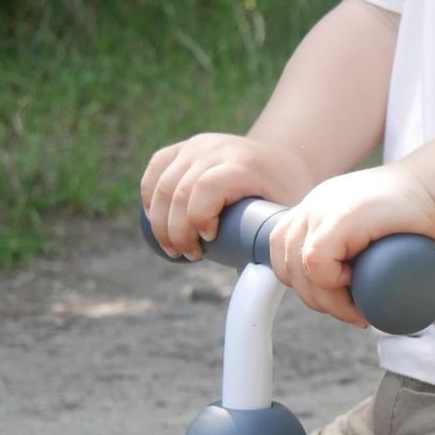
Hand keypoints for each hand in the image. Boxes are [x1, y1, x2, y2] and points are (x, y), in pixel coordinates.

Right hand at [141, 133, 309, 259]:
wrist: (280, 158)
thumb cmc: (284, 194)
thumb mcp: (283, 216)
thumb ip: (267, 248)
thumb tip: (253, 288)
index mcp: (244, 164)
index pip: (207, 187)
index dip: (198, 217)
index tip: (208, 241)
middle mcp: (218, 149)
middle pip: (180, 190)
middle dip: (176, 231)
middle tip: (189, 255)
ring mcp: (198, 145)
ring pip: (163, 183)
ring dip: (159, 221)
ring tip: (173, 248)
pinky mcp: (185, 146)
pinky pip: (156, 167)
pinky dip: (150, 195)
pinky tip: (153, 219)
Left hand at [269, 164, 434, 327]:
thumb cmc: (420, 213)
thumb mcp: (374, 230)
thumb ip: (355, 247)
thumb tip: (351, 287)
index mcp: (317, 209)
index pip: (284, 252)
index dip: (304, 283)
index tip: (338, 298)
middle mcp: (313, 205)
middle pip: (287, 265)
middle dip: (317, 299)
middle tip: (353, 311)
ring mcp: (322, 208)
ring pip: (300, 268)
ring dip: (327, 299)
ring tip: (358, 308)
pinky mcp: (339, 218)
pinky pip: (315, 261)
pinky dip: (332, 282)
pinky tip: (356, 284)